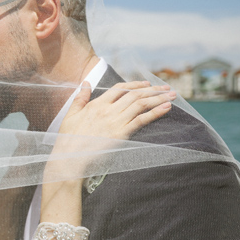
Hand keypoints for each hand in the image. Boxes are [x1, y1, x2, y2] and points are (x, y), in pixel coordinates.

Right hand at [59, 80, 174, 139]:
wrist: (70, 158)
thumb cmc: (68, 139)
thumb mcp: (71, 114)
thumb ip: (80, 97)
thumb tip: (85, 82)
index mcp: (96, 105)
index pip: (119, 89)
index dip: (135, 84)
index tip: (147, 84)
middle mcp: (107, 110)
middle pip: (134, 95)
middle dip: (153, 90)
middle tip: (167, 88)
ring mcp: (115, 121)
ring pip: (141, 104)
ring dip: (158, 98)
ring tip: (172, 96)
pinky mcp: (121, 134)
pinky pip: (141, 120)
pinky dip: (155, 113)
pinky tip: (166, 108)